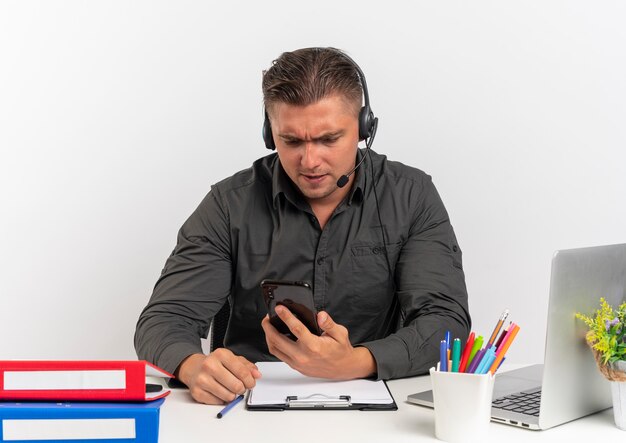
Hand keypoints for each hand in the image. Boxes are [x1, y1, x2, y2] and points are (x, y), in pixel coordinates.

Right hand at [175, 349, 261, 404]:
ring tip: (228, 388)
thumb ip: (247, 366)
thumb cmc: (215, 364)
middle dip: (242, 389)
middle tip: (240, 386)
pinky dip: (221, 399)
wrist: (193, 368)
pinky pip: (218, 402)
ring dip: (232, 395)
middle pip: (236, 386)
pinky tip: (218, 391)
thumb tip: (256, 375)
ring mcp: (202, 379)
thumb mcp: (232, 359)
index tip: (251, 383)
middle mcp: (210, 365)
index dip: (250, 381)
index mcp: (221, 354)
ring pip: (228, 396)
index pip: (242, 372)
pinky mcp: (197, 392)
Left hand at [261, 306, 376, 378]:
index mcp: (314, 346)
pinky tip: (274, 337)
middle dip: (269, 327)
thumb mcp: (340, 333)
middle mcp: (303, 356)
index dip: (286, 316)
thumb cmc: (341, 350)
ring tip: (268, 325)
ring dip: (268, 336)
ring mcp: (298, 363)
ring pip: (275, 349)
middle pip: (278, 340)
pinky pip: (279, 355)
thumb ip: (329, 323)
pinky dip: (274, 345)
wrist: (343, 369)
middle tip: (267, 317)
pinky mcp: (296, 367)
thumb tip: (320, 315)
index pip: (296, 329)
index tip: (279, 308)